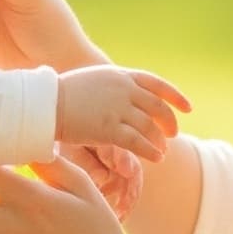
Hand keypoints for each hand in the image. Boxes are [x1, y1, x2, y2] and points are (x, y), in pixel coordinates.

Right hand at [55, 65, 190, 160]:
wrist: (44, 104)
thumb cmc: (64, 94)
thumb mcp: (95, 80)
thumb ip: (115, 86)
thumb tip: (130, 97)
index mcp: (120, 75)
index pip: (157, 84)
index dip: (175, 97)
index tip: (188, 108)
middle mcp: (123, 89)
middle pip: (158, 107)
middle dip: (169, 122)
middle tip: (172, 134)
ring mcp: (117, 109)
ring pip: (150, 127)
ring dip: (159, 141)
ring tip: (162, 151)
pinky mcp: (109, 129)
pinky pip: (138, 142)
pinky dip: (151, 151)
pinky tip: (157, 158)